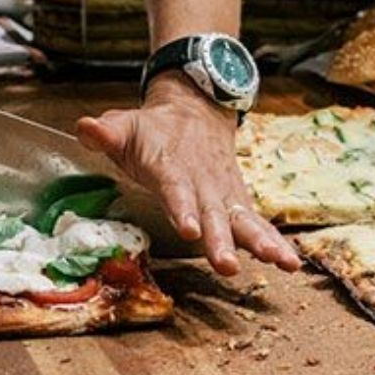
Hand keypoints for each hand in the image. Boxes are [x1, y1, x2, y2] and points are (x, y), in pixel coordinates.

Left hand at [76, 73, 300, 275]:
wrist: (196, 109)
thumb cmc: (153, 129)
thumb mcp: (126, 125)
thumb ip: (107, 133)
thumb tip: (85, 128)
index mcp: (172, 166)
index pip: (176, 188)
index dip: (183, 208)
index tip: (189, 230)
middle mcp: (203, 182)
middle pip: (213, 213)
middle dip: (221, 240)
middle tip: (227, 265)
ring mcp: (224, 193)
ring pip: (242, 219)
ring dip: (260, 242)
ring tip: (280, 262)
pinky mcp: (237, 202)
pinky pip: (256, 223)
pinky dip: (273, 241)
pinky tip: (289, 262)